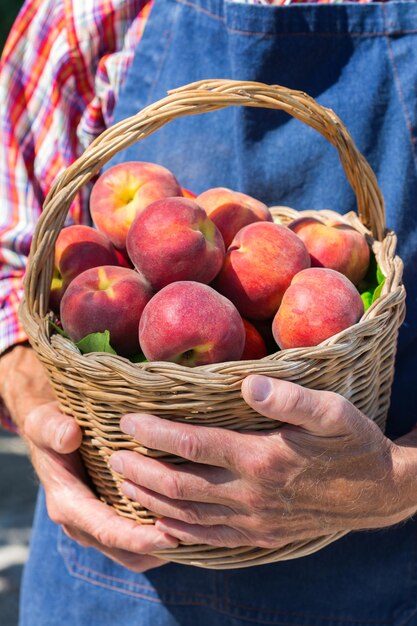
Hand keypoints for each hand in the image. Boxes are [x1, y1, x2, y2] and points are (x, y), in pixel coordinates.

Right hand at [0, 345, 177, 570]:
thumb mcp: (45, 423)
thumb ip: (53, 430)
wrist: (50, 432)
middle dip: (156, 547)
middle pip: (123, 549)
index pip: (106, 530)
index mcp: (68, 504)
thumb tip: (70, 436)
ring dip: (158, 548)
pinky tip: (183, 525)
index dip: (138, 537)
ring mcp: (95, 524)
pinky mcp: (108, 518)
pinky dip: (155, 540)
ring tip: (194, 534)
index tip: (171, 536)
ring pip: (130, 553)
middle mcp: (81, 523)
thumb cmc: (51, 426)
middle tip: (193, 536)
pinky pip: (133, 542)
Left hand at [109, 375, 416, 548]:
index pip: (194, 445)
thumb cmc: (352, 445)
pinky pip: (211, 539)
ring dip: (153, 500)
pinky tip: (162, 525)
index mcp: (261, 458)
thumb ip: (290, 398)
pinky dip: (180, 532)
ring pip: (189, 515)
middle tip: (113, 457)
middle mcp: (250, 494)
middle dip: (142, 470)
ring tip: (125, 485)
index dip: (157, 434)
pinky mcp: (260, 535)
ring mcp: (254, 520)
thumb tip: (249, 383)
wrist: (376, 493)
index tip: (129, 421)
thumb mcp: (332, 411)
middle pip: (181, 485)